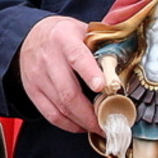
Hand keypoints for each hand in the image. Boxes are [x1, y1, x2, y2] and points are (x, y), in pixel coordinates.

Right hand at [16, 15, 100, 133]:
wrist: (32, 36)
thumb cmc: (64, 35)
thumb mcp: (83, 31)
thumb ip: (102, 46)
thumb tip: (125, 69)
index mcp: (64, 38)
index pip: (78, 57)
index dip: (90, 73)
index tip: (102, 87)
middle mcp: (48, 58)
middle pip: (69, 92)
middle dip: (90, 113)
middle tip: (108, 122)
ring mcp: (38, 77)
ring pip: (61, 108)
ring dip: (82, 122)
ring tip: (99, 127)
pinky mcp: (32, 91)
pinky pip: (51, 114)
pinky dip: (68, 124)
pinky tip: (81, 125)